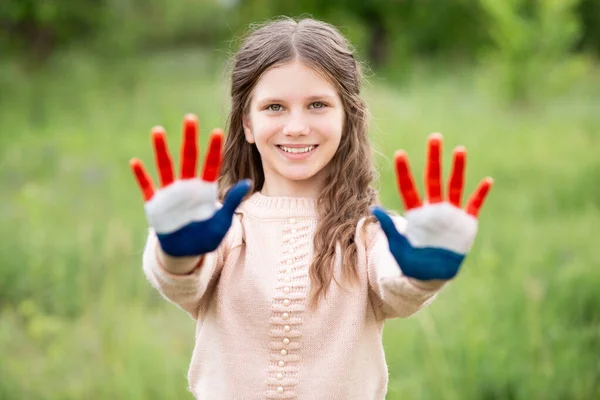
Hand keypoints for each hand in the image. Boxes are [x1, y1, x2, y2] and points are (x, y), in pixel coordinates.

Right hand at [129, 114, 250, 256]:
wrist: (186, 252)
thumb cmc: (206, 236)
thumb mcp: (222, 221)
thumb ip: (232, 201)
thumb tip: (247, 183)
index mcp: (205, 189)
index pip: (211, 164)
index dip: (214, 149)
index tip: (217, 132)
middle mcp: (187, 186)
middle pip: (188, 158)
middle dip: (189, 139)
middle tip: (190, 118)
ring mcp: (170, 193)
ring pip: (166, 166)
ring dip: (161, 149)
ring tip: (158, 130)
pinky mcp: (156, 204)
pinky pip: (147, 187)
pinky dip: (141, 176)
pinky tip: (135, 162)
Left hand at [371, 133, 492, 280]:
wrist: (430, 277)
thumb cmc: (411, 263)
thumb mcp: (398, 246)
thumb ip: (389, 227)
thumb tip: (373, 209)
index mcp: (416, 213)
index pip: (409, 188)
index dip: (404, 172)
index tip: (400, 154)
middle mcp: (433, 208)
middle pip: (433, 178)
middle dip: (434, 159)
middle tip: (434, 137)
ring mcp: (450, 214)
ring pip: (454, 186)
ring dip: (457, 169)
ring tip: (459, 149)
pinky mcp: (465, 223)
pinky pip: (474, 205)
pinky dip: (480, 193)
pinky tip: (487, 181)